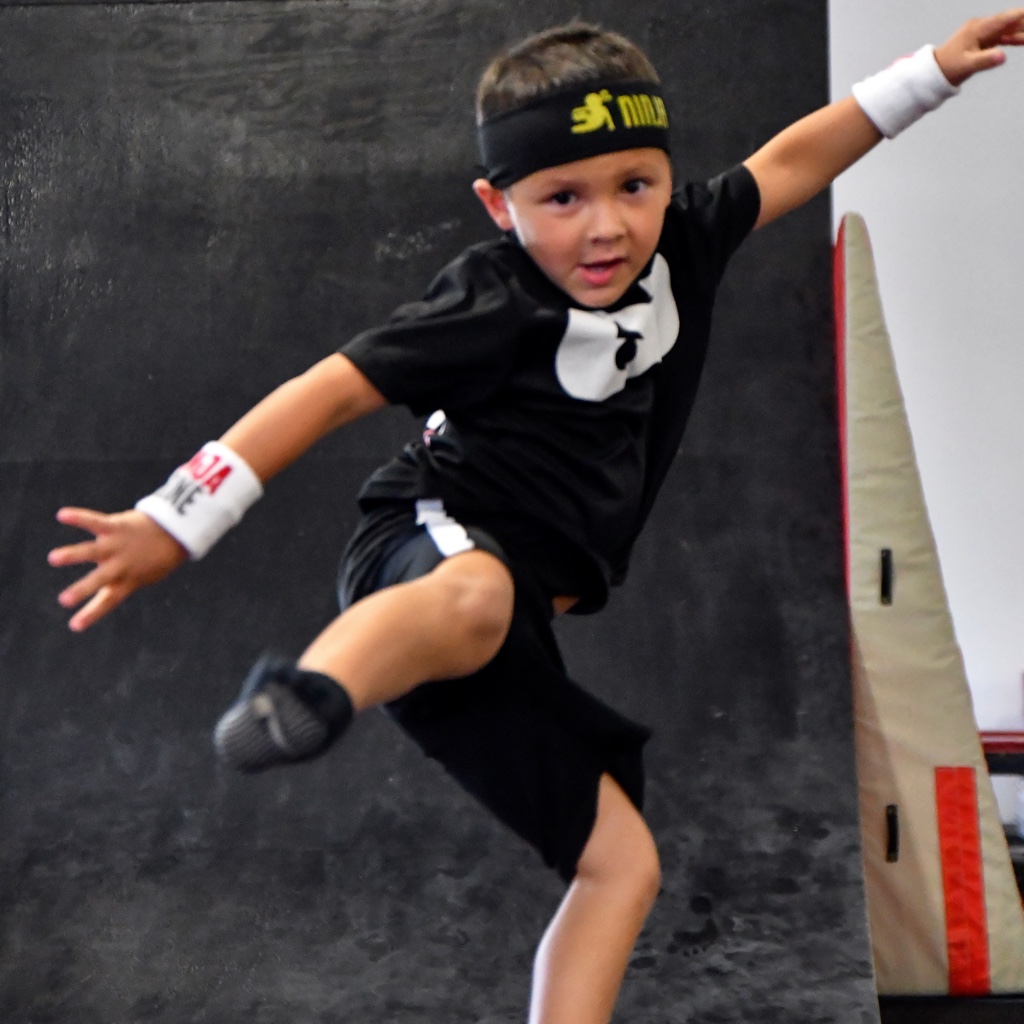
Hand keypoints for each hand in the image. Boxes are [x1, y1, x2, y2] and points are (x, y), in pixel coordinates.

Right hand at [48, 507, 187, 631]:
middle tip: (64, 600)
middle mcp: (121, 565)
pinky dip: (79, 517)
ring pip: (92, 550)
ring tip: (53, 557)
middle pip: (99, 579)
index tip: (74, 626)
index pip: (108, 601)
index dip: (92, 614)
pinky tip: (61, 515)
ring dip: (72, 555)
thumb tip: (107, 594)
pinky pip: (95, 521)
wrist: (176, 531)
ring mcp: (117, 545)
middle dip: (82, 590)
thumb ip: (124, 583)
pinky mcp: (116, 526)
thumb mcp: (145, 576)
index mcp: (127, 581)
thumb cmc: (157, 558)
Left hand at [935, 8, 1023, 85]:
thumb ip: (985, 61)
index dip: (1021, 17)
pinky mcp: (982, 40)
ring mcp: (982, 32)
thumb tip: (1003, 57)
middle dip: (1023, 23)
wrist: (935, 71)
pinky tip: (1023, 40)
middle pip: (1009, 21)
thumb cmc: (949, 68)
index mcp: (978, 29)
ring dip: (1020, 30)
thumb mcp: (967, 66)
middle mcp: (981, 26)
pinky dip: (1012, 38)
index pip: (1006, 18)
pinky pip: (1001, 36)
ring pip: (1006, 28)